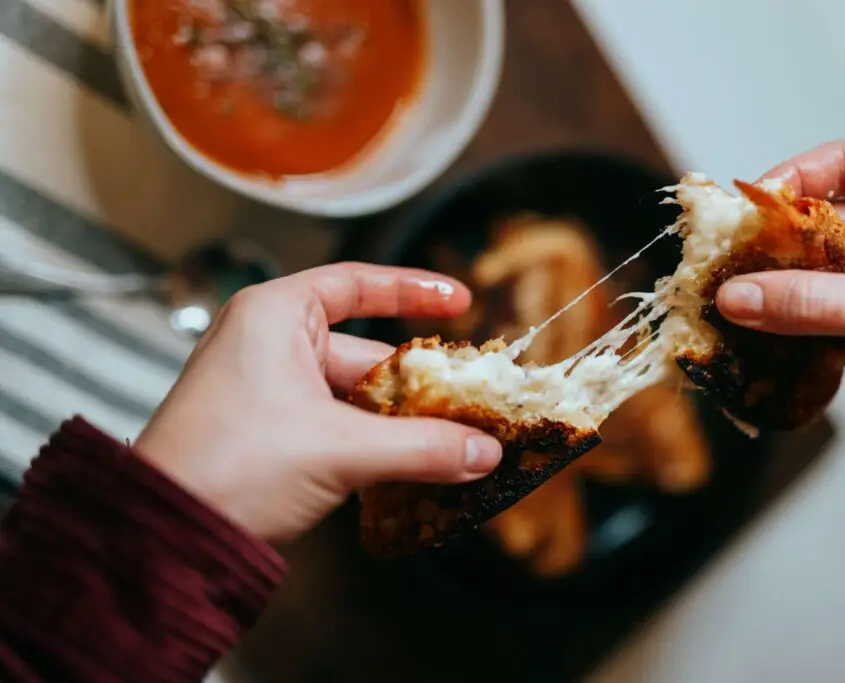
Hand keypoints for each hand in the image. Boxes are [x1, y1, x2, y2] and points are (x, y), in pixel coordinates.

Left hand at [134, 263, 502, 543]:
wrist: (164, 539)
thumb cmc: (228, 467)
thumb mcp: (339, 450)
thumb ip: (421, 447)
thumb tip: (484, 450)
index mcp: (274, 317)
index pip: (354, 284)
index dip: (412, 289)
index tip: (459, 300)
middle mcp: (268, 344)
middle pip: (365, 351)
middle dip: (419, 381)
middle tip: (471, 402)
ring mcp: (267, 391)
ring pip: (354, 395)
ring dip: (400, 420)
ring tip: (454, 439)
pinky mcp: (269, 434)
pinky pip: (337, 426)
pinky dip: (373, 443)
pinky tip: (413, 464)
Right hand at [715, 139, 844, 406]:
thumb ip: (810, 301)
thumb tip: (737, 296)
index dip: (793, 179)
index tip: (748, 206)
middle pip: (829, 210)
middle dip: (781, 238)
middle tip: (735, 260)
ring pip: (827, 254)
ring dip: (788, 276)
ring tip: (745, 291)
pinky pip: (834, 290)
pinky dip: (803, 302)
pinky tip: (773, 314)